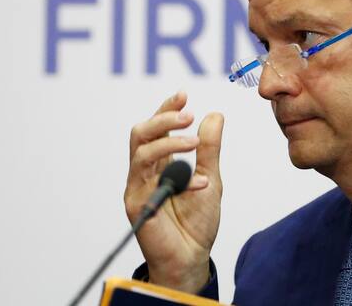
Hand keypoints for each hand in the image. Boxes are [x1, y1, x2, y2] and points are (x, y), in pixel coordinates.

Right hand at [124, 91, 223, 292]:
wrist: (192, 256)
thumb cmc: (197, 220)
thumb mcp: (211, 177)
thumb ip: (209, 148)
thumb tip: (214, 114)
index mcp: (160, 162)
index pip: (157, 128)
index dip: (166, 109)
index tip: (183, 95)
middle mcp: (144, 171)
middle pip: (141, 133)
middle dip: (162, 119)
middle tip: (187, 114)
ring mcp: (138, 186)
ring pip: (141, 152)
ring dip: (168, 141)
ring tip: (193, 141)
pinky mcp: (136, 204)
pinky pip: (149, 181)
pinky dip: (177, 176)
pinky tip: (200, 183)